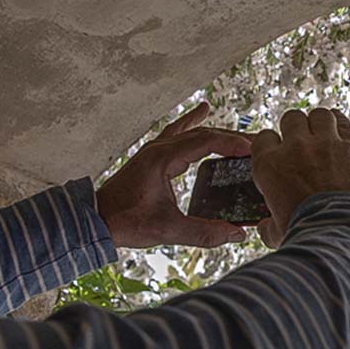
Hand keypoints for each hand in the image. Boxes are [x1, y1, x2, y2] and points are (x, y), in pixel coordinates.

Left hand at [95, 102, 252, 248]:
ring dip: (212, 130)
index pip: (205, 141)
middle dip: (229, 138)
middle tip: (254, 142)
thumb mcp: (168, 229)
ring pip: (189, 132)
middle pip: (201, 134)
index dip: (231, 143)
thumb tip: (236, 234)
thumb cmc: (126, 222)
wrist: (95, 220)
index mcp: (162, 159)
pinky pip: (175, 134)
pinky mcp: (150, 158)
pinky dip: (189, 124)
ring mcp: (153, 151)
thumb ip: (204, 232)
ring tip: (232, 127)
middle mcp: (158, 149)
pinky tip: (199, 114)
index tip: (253, 148)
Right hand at [251, 108, 349, 248]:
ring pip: (320, 115)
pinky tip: (343, 132)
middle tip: (302, 142)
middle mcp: (296, 148)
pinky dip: (342, 127)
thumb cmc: (309, 234)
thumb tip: (266, 227)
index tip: (278, 153)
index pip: (263, 138)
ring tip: (324, 133)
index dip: (271, 145)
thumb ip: (269, 225)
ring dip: (320, 123)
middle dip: (296, 128)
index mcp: (271, 165)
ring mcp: (327, 144)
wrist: (343, 234)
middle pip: (292, 118)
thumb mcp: (277, 232)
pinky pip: (345, 124)